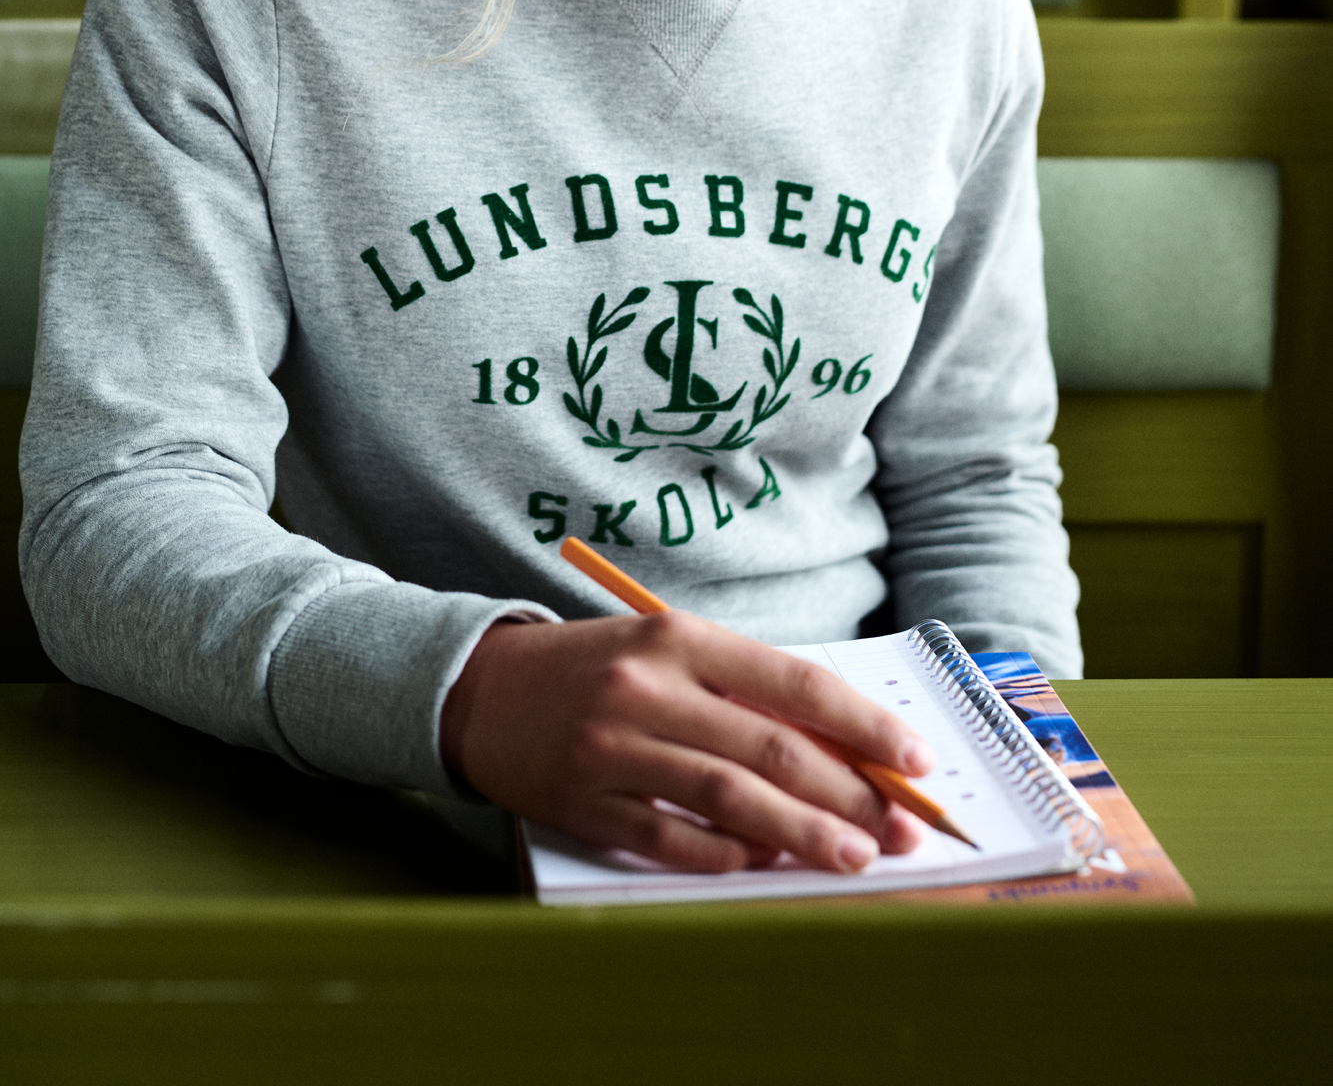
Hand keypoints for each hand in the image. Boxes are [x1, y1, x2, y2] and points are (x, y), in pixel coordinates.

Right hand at [439, 611, 933, 874]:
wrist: (483, 688)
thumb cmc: (597, 667)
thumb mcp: (668, 651)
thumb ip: (743, 690)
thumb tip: (839, 749)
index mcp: (678, 636)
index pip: (794, 682)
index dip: (863, 724)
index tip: (914, 758)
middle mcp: (648, 688)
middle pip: (770, 748)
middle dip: (848, 792)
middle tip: (899, 828)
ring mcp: (612, 747)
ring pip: (730, 798)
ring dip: (802, 834)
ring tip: (854, 856)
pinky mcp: (584, 802)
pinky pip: (672, 838)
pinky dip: (726, 857)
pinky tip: (764, 865)